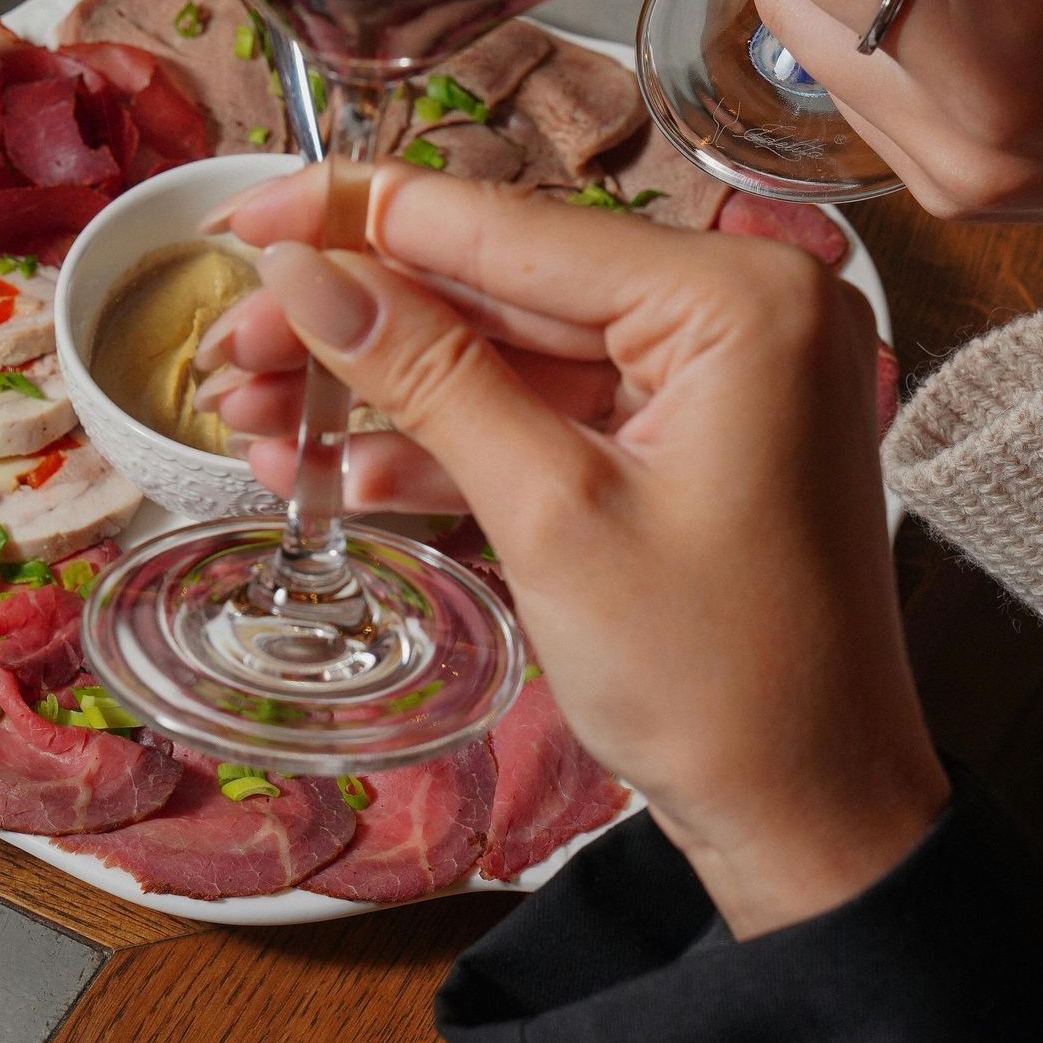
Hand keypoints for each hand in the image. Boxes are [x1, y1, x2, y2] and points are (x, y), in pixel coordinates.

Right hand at [205, 164, 947, 937]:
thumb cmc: (718, 681)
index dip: (357, 218)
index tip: (244, 213)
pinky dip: (444, 440)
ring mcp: (713, 373)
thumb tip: (302, 269)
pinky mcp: (684, 435)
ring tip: (247, 409)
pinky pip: (545, 410)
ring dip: (377, 386)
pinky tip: (327, 466)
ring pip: (506, 349)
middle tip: (226, 345)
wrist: (816, 829)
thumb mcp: (549, 513)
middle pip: (497, 284)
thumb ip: (424, 373)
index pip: (508, 226)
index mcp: (736, 298)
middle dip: (351, 320)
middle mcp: (736, 306)